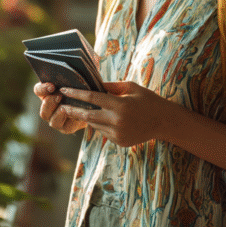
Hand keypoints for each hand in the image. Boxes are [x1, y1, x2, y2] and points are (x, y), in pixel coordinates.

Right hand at [33, 81, 86, 134]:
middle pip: (43, 110)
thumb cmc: (81, 86)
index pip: (38, 90)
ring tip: (68, 106)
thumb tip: (67, 66)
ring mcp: (56, 120)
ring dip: (59, 113)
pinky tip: (78, 114)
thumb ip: (68, 76)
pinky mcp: (66, 128)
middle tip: (59, 96)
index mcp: (46, 93)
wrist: (91, 102)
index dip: (43, 89)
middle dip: (50, 103)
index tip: (52, 86)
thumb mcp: (74, 79)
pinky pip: (66, 127)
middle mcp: (48, 108)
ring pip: (52, 121)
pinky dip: (71, 120)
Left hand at [57, 80, 171, 147]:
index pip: (92, 98)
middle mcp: (117, 121)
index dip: (76, 94)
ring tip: (79, 109)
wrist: (164, 122)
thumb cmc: (147, 100)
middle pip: (88, 115)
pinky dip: (100, 125)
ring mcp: (118, 134)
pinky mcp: (120, 142)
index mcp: (120, 105)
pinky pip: (103, 132)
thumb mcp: (131, 87)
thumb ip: (111, 86)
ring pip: (95, 125)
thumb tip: (93, 84)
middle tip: (61, 106)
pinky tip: (102, 118)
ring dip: (87, 117)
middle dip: (73, 110)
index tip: (64, 89)